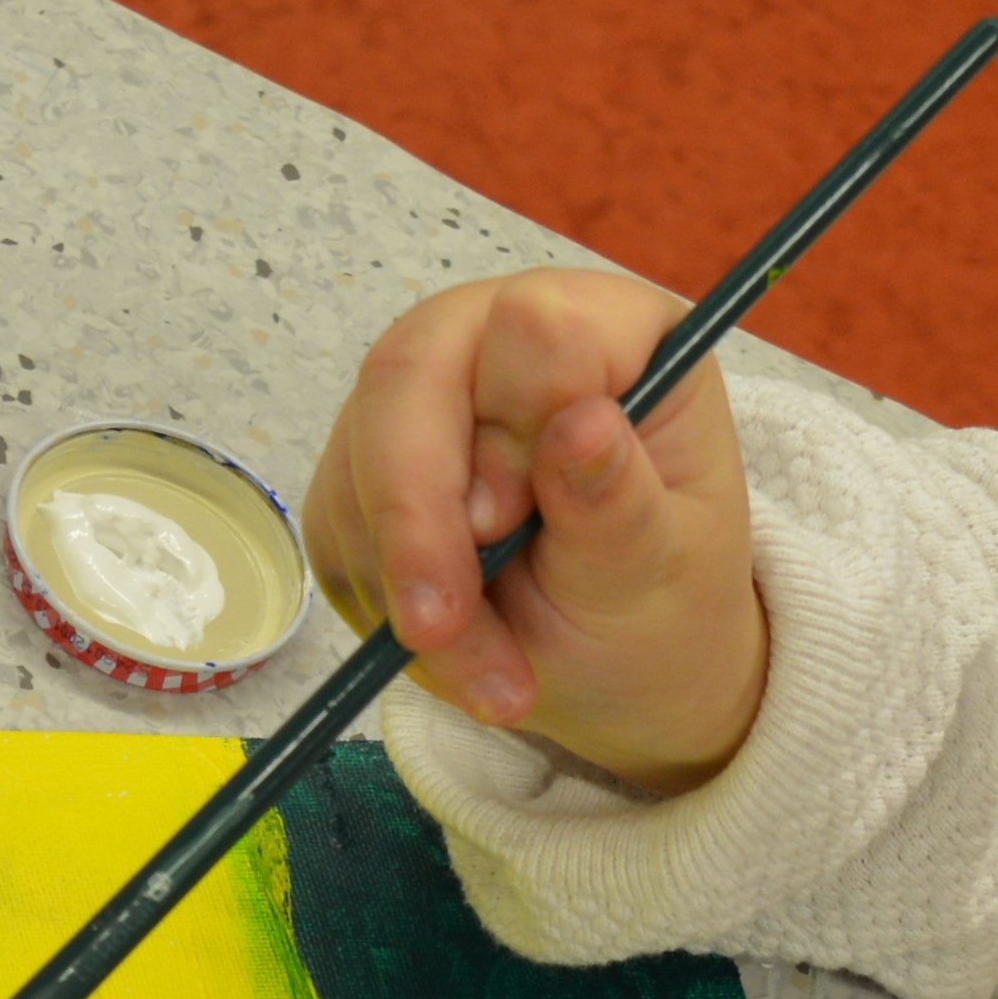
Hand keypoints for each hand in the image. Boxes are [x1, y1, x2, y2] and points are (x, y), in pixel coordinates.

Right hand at [301, 267, 766, 789]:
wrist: (617, 666)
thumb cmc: (662, 606)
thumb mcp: (661, 571)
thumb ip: (617, 500)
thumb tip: (584, 422)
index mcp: (618, 335)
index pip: (532, 328)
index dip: (505, 429)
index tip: (508, 530)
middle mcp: (511, 338)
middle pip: (410, 370)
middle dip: (415, 511)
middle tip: (439, 626)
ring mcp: (432, 394)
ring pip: (361, 451)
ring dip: (403, 579)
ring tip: (487, 670)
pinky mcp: (372, 461)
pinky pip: (335, 513)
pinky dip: (379, 594)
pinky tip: (448, 644)